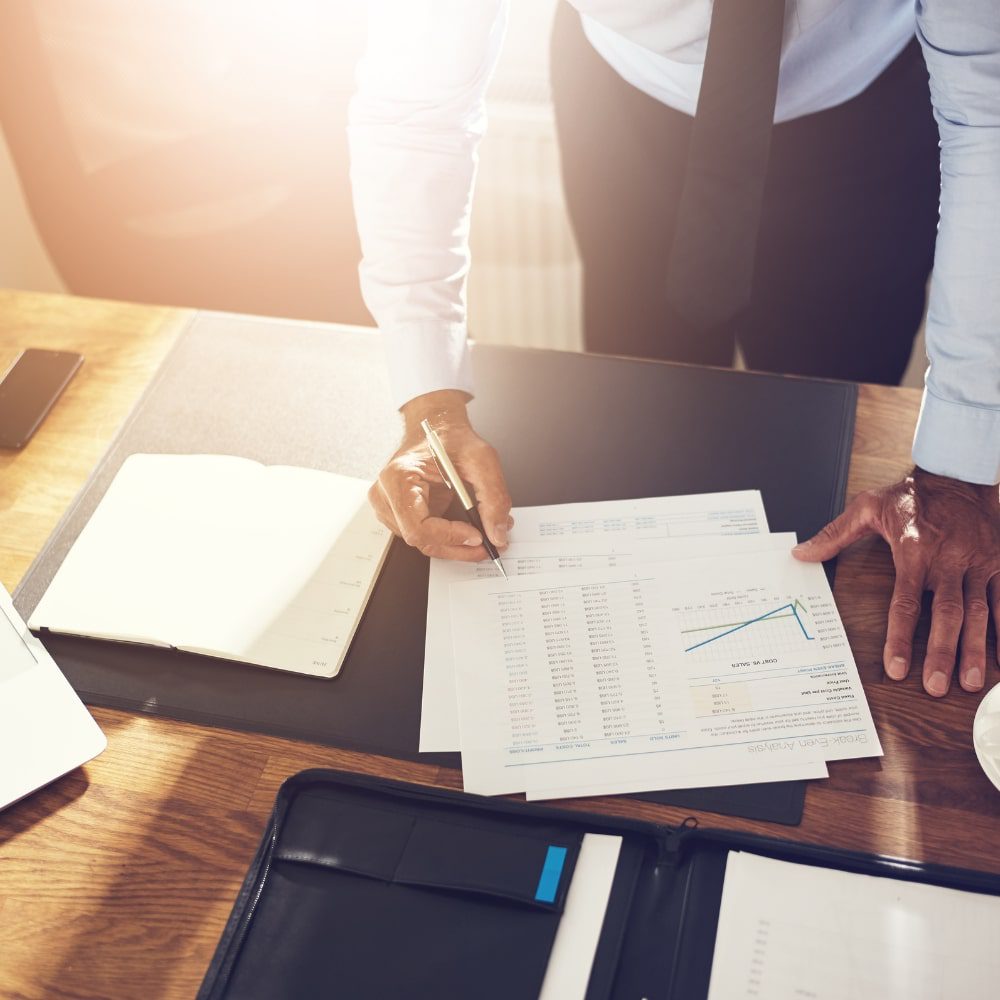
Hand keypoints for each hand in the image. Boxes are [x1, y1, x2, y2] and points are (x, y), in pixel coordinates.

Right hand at [369, 390, 512, 561]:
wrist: (436, 426)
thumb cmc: (450, 438)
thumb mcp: (481, 460)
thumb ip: (494, 497)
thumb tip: (498, 534)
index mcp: (398, 478)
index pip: (419, 527)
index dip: (450, 538)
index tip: (477, 536)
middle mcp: (386, 495)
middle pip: (421, 541)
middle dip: (457, 547)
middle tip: (488, 545)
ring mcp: (389, 507)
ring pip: (424, 543)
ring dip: (455, 545)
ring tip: (482, 533)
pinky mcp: (399, 514)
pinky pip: (424, 537)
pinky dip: (448, 538)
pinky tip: (466, 529)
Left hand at [792, 468, 999, 696]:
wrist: (958, 475)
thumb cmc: (909, 496)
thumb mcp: (867, 508)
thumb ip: (834, 535)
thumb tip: (801, 553)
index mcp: (913, 552)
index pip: (905, 602)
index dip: (900, 637)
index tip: (897, 668)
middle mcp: (947, 561)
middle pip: (946, 614)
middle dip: (941, 652)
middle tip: (935, 687)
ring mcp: (976, 563)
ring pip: (978, 612)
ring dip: (976, 648)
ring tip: (972, 683)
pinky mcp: (997, 562)